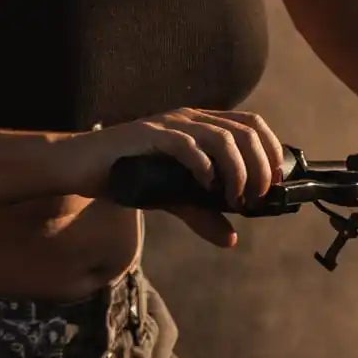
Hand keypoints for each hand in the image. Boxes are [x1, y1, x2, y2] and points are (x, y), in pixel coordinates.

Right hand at [74, 108, 289, 247]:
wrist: (80, 166)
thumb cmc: (127, 175)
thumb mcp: (172, 198)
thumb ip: (202, 213)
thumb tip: (231, 238)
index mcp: (200, 125)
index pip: (251, 123)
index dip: (272, 149)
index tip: (276, 183)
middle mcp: (190, 118)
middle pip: (244, 131)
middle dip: (261, 166)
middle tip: (258, 196)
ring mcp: (169, 124)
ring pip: (222, 137)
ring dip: (238, 170)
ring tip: (236, 197)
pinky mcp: (149, 135)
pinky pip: (186, 145)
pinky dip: (203, 167)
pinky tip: (205, 187)